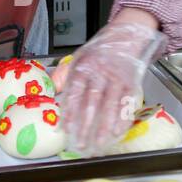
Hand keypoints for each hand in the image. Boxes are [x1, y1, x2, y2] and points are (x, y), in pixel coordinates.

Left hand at [55, 19, 165, 155]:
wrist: (126, 37)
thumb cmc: (99, 53)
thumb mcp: (77, 58)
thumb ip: (63, 76)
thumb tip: (50, 92)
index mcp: (83, 67)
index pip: (74, 92)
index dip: (69, 112)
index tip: (65, 129)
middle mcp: (100, 73)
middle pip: (91, 102)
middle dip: (85, 125)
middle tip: (80, 144)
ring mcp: (117, 78)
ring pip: (110, 104)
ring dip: (105, 126)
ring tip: (99, 143)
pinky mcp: (131, 82)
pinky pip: (127, 103)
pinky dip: (123, 118)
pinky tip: (118, 132)